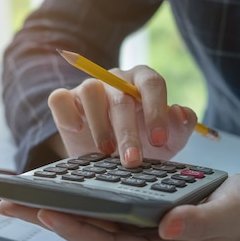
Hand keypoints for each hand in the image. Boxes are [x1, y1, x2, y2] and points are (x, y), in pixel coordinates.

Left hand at [0, 174, 239, 240]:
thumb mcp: (228, 211)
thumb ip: (200, 221)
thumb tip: (167, 224)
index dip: (77, 229)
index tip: (47, 212)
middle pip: (89, 235)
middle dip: (51, 220)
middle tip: (10, 205)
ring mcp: (140, 231)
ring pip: (92, 223)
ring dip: (57, 210)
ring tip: (21, 197)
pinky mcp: (139, 215)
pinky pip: (103, 210)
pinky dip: (79, 200)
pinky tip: (59, 188)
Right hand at [47, 65, 197, 166]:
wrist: (111, 157)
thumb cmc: (144, 142)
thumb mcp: (169, 140)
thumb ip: (180, 126)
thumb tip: (181, 112)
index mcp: (143, 81)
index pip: (152, 83)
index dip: (156, 111)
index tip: (159, 140)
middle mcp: (116, 79)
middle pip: (121, 96)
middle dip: (128, 131)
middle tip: (132, 160)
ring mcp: (89, 88)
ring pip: (90, 90)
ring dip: (99, 124)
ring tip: (106, 153)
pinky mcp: (66, 100)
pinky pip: (59, 98)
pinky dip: (66, 113)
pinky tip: (77, 130)